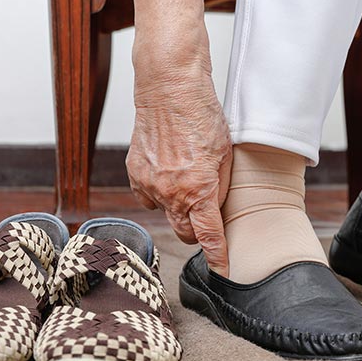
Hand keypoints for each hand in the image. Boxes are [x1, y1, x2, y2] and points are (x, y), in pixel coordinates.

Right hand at [126, 71, 231, 275]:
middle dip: (198, 232)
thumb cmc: (202, 117)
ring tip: (187, 181)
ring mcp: (150, 185)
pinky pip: (148, 198)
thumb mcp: (226, 155)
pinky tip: (168, 175)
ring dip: (178, 209)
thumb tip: (214, 211)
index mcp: (199, 190)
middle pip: (185, 233)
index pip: (209, 237)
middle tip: (206, 217)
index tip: (222, 270)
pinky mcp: (135, 174)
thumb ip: (219, 189)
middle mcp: (171, 193)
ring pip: (166, 215)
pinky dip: (159, 194)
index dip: (217, 257)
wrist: (170, 90)